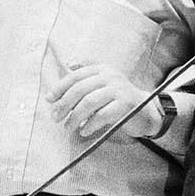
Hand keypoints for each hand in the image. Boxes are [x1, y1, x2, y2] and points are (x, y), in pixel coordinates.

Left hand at [47, 63, 161, 139]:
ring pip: (89, 102)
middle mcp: (110, 77)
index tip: (49, 100)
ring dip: (74, 117)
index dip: (60, 88)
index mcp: (102, 70)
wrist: (145, 110)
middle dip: (64, 104)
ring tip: (68, 127)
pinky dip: (90, 124)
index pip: (76, 76)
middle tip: (55, 118)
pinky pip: (102, 115)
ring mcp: (118, 90)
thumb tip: (68, 64)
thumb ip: (86, 77)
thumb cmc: (118, 99)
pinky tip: (84, 131)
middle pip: (80, 89)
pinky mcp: (125, 105)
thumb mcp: (103, 83)